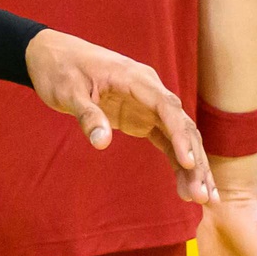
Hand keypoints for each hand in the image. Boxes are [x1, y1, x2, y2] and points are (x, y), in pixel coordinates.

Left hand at [22, 29, 209, 201]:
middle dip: (195, 161)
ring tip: (203, 200)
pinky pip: (167, 141)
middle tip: (203, 196)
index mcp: (135, 79)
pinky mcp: (143, 118)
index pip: (167, 108)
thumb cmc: (60, 70)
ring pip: (180, 137)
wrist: (53, 56)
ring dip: (193, 167)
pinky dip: (178, 163)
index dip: (180, 136)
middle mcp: (150, 91)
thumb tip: (101, 143)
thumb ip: (87, 115)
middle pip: (181, 126)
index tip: (188, 163)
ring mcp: (149, 105)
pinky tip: (187, 188)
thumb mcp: (67, 92)